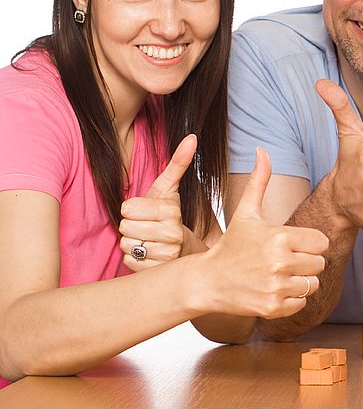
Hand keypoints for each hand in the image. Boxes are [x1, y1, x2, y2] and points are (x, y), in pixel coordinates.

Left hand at [120, 134, 199, 271]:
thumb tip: (191, 137)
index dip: (132, 209)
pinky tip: (148, 255)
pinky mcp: (156, 272)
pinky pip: (128, 261)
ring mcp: (165, 256)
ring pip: (126, 245)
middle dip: (132, 226)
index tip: (147, 212)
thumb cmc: (170, 216)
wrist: (185, 250)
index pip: (127, 209)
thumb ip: (178, 162)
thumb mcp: (169, 190)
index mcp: (171, 212)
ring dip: (133, 243)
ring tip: (148, 241)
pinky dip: (134, 259)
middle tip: (147, 227)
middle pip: (125, 227)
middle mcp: (172, 235)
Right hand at [203, 148, 327, 318]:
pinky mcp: (273, 308)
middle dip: (305, 262)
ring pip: (312, 284)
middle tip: (283, 260)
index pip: (322, 242)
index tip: (292, 244)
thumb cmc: (231, 244)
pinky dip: (291, 299)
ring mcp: (276, 287)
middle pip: (319, 263)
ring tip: (279, 274)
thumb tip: (262, 150)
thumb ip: (260, 181)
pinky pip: (302, 303)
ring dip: (300, 281)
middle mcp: (279, 262)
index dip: (309, 243)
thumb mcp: (246, 213)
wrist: (207, 281)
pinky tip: (273, 289)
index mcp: (279, 237)